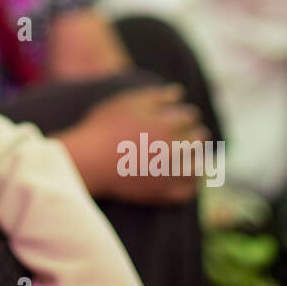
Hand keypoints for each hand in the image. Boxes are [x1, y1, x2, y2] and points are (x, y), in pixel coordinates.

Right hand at [56, 84, 210, 204]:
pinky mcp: (162, 193)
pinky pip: (188, 191)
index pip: (191, 116)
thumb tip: (179, 92)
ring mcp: (170, 172)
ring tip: (190, 158)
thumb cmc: (103, 128)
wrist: (87, 161)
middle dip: (194, 135)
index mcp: (168, 124)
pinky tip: (185, 178)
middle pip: (199, 139)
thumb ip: (156, 96)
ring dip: (198, 159)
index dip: (186, 115)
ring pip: (199, 166)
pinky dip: (191, 184)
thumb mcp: (127, 103)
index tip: (179, 118)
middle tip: (188, 136)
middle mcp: (175, 148)